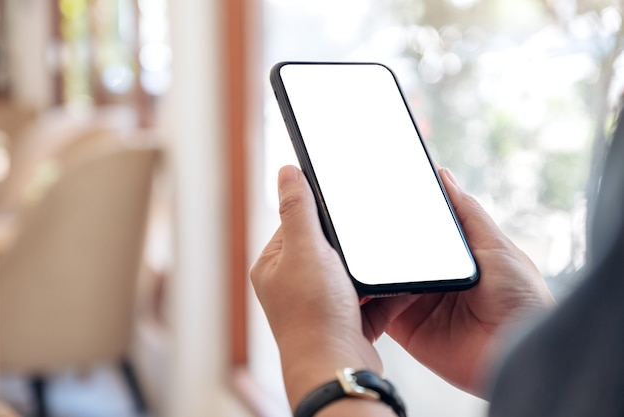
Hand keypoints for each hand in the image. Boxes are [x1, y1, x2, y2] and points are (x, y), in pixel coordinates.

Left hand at [250, 165, 389, 414]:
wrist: (337, 367)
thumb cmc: (313, 313)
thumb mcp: (306, 250)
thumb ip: (297, 209)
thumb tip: (286, 171)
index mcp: (274, 266)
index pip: (296, 224)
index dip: (321, 214)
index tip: (344, 208)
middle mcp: (291, 286)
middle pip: (327, 248)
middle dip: (350, 245)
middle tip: (367, 238)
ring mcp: (318, 305)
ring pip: (350, 274)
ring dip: (368, 270)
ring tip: (381, 264)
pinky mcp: (344, 321)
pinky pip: (368, 298)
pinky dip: (382, 293)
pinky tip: (396, 287)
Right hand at [361, 168, 555, 395]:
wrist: (518, 353)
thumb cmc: (522, 300)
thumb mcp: (496, 245)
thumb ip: (466, 212)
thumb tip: (443, 174)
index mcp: (451, 254)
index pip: (416, 229)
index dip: (396, 214)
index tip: (373, 194)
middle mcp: (430, 276)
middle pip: (392, 253)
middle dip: (371, 241)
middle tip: (348, 223)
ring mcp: (414, 301)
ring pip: (379, 279)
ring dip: (362, 270)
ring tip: (341, 252)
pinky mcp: (404, 327)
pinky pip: (375, 310)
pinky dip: (361, 300)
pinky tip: (351, 286)